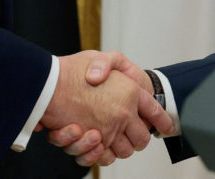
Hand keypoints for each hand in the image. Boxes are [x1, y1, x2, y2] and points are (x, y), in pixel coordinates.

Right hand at [40, 51, 171, 163]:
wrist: (47, 85)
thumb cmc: (70, 70)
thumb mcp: (98, 56)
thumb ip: (113, 63)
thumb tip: (115, 80)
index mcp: (131, 92)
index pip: (155, 111)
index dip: (163, 120)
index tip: (167, 127)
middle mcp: (124, 113)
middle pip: (142, 137)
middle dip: (139, 138)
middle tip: (132, 134)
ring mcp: (110, 130)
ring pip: (125, 151)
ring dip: (120, 148)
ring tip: (110, 138)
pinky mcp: (93, 143)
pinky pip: (105, 158)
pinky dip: (102, 155)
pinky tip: (98, 146)